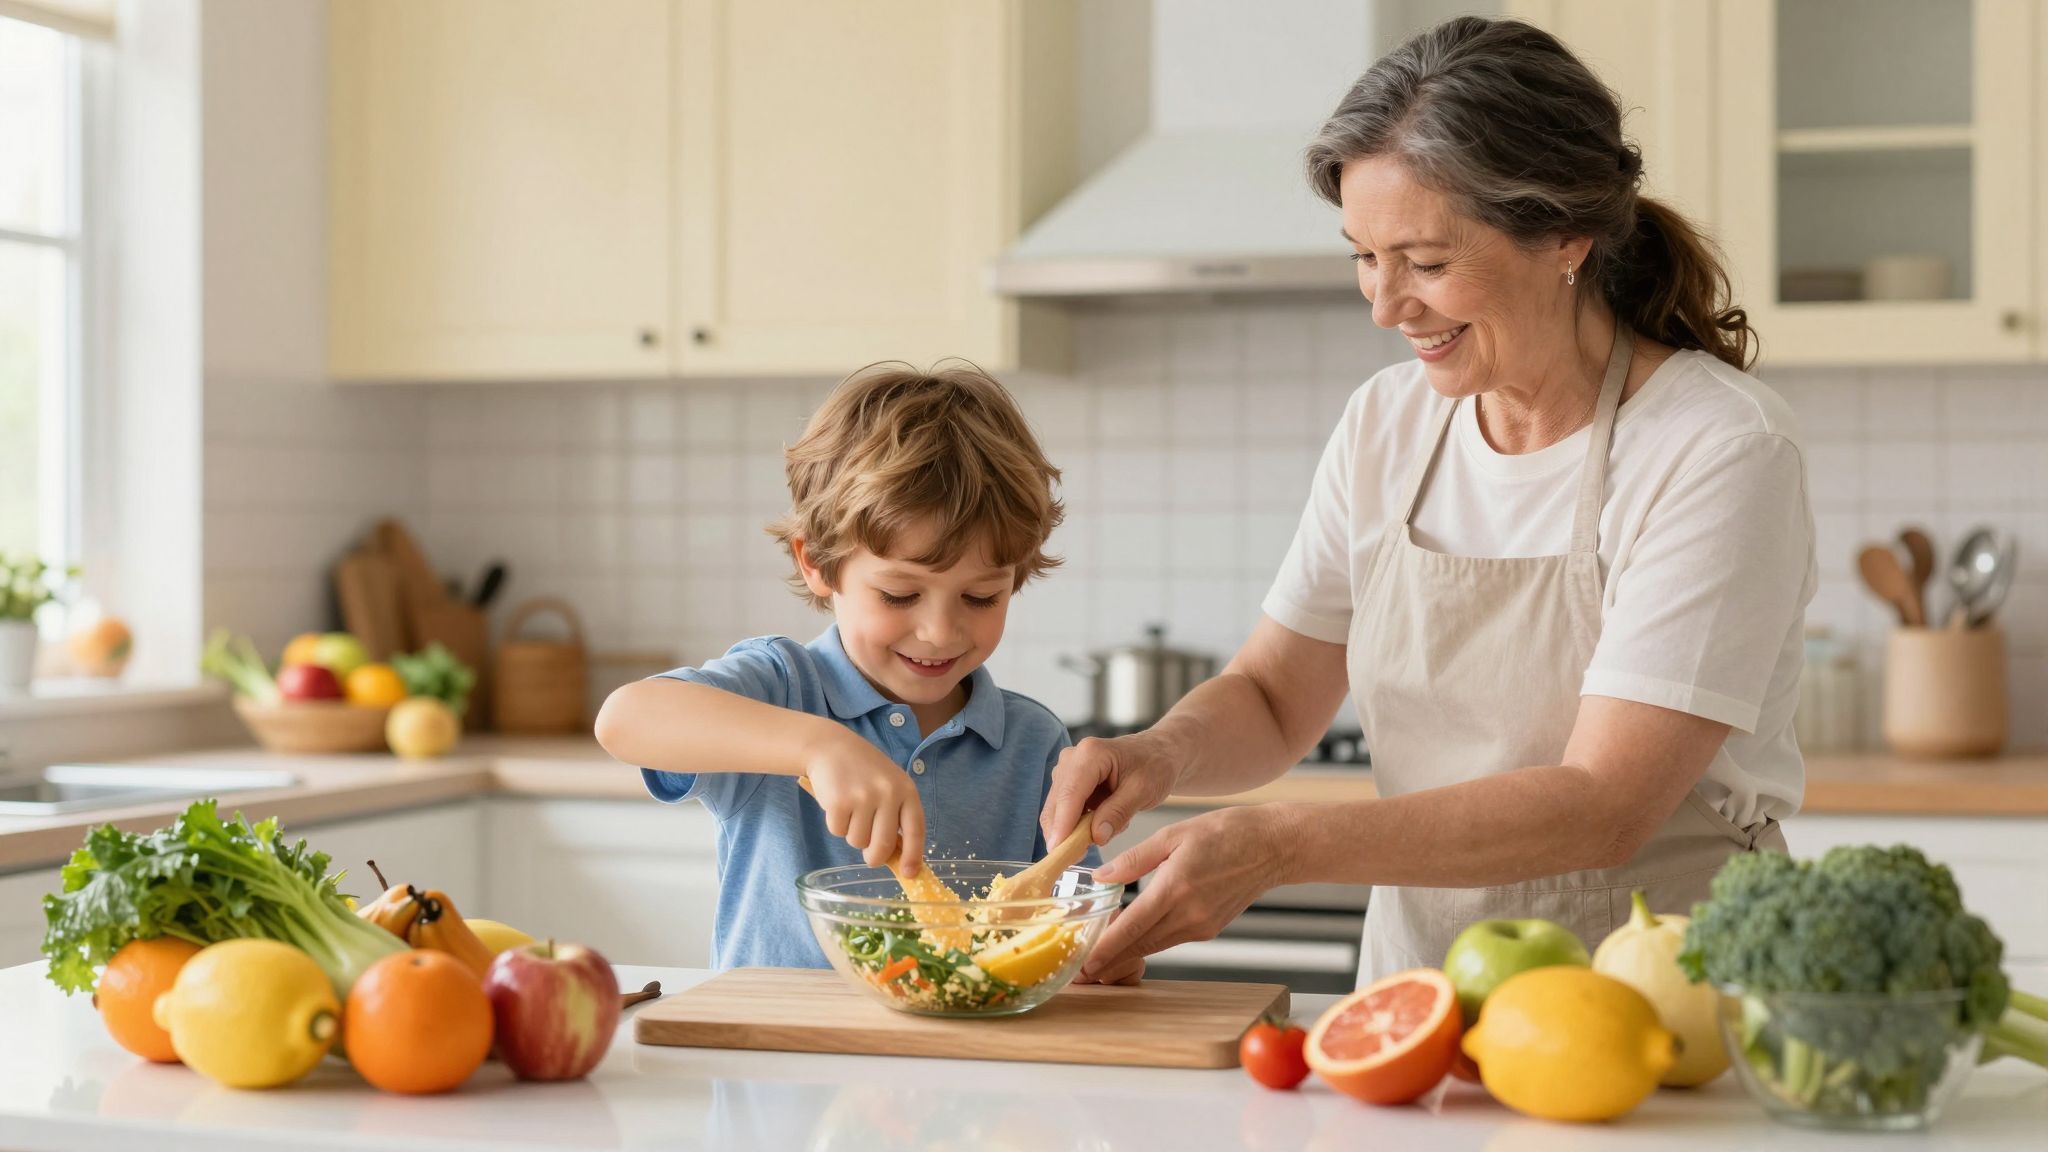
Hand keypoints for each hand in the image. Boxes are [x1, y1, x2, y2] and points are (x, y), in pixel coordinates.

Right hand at [804, 731, 926, 874]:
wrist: (831, 747)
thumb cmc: (863, 770)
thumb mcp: (889, 785)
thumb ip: (896, 814)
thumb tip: (898, 856)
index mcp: (906, 790)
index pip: (916, 830)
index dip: (913, 855)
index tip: (909, 873)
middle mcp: (888, 793)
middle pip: (883, 845)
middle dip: (874, 857)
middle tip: (868, 853)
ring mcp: (863, 797)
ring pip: (858, 842)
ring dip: (852, 834)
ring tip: (851, 810)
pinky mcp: (839, 802)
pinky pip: (838, 831)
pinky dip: (835, 824)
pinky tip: (837, 804)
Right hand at [1041, 734, 1179, 849]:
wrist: (1157, 753)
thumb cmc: (1154, 766)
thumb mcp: (1143, 790)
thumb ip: (1118, 812)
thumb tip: (1095, 837)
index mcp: (1090, 754)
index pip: (1070, 794)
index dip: (1062, 825)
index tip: (1059, 852)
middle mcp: (1071, 759)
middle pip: (1056, 804)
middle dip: (1064, 834)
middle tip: (1079, 860)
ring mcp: (1067, 771)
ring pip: (1057, 811)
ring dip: (1075, 830)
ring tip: (1108, 830)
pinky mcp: (1067, 784)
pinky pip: (1064, 813)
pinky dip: (1079, 826)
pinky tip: (1104, 823)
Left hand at [1076, 804, 1297, 982]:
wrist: (1272, 847)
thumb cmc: (1225, 832)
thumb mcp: (1173, 834)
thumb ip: (1134, 859)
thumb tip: (1101, 876)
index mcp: (1176, 888)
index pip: (1131, 927)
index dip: (1105, 949)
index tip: (1083, 963)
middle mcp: (1189, 914)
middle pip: (1140, 945)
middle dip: (1109, 961)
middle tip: (1080, 972)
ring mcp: (1202, 926)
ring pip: (1155, 946)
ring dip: (1127, 954)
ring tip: (1097, 961)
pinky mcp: (1210, 929)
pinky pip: (1171, 939)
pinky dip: (1149, 941)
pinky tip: (1131, 938)